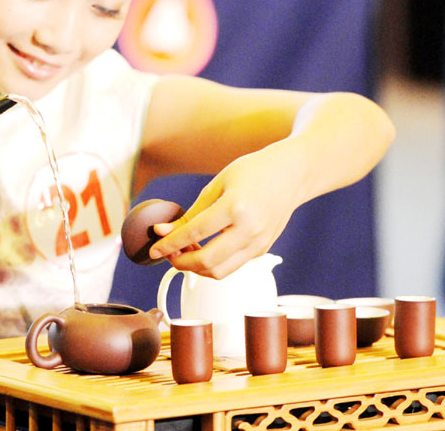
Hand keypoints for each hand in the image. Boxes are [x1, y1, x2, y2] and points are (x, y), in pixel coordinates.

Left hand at [148, 148, 302, 277]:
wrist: (291, 174)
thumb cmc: (254, 172)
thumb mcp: (218, 184)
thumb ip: (192, 212)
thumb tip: (165, 231)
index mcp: (235, 208)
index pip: (195, 234)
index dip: (169, 244)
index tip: (154, 248)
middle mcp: (249, 230)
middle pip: (207, 262)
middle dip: (180, 263)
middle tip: (167, 253)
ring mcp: (259, 244)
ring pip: (219, 272)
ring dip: (195, 269)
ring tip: (183, 252)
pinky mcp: (262, 250)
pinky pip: (232, 266)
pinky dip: (212, 265)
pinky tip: (201, 251)